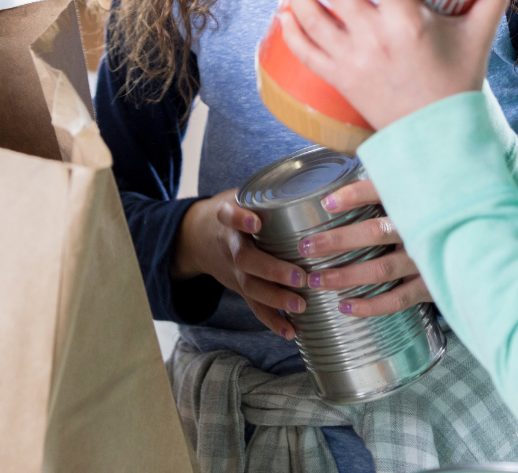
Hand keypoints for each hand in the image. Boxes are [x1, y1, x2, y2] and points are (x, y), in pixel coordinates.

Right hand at [172, 189, 306, 339]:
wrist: (198, 237)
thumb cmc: (235, 211)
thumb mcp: (242, 194)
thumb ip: (271, 193)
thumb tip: (318, 185)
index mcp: (228, 217)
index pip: (228, 215)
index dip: (240, 219)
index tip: (255, 221)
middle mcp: (229, 245)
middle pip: (245, 259)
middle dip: (272, 270)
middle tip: (299, 277)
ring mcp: (233, 270)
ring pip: (250, 286)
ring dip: (276, 298)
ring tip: (301, 305)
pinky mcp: (240, 287)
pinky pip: (253, 306)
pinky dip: (271, 320)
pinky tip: (290, 331)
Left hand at [279, 0, 508, 130]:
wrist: (438, 137)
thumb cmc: (458, 84)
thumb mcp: (480, 38)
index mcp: (408, 22)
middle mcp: (374, 38)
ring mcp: (351, 60)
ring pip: (310, 16)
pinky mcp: (338, 79)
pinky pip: (304, 51)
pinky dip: (289, 29)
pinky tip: (284, 11)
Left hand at [297, 178, 431, 316]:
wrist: (481, 237)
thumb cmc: (441, 210)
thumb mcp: (422, 188)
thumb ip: (389, 181)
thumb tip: (354, 172)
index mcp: (416, 200)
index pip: (381, 192)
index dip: (352, 196)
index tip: (326, 203)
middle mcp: (421, 230)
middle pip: (373, 233)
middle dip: (336, 241)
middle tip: (306, 247)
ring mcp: (427, 260)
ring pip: (381, 269)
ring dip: (346, 276)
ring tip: (317, 280)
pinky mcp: (433, 285)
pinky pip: (398, 299)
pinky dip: (371, 306)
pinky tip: (345, 306)